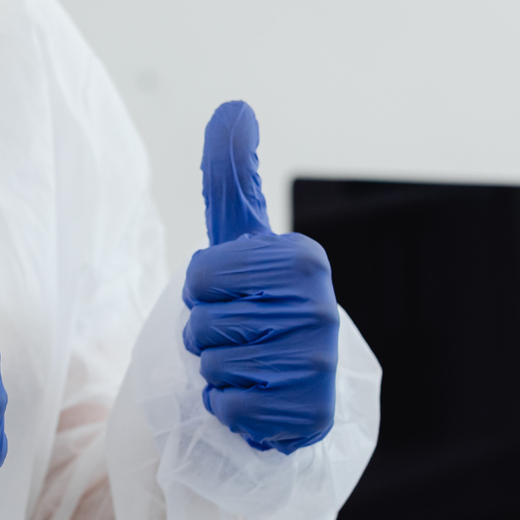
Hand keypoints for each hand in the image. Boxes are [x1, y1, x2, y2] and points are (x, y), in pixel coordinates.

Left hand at [181, 101, 337, 453]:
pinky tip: (255, 399)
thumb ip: (230, 178)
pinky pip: (231, 408)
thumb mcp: (242, 240)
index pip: (201, 275)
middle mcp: (320, 309)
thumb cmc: (257, 304)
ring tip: (247, 366)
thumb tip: (234, 105)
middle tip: (238, 335)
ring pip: (214, 366)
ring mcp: (319, 364)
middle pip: (202, 323)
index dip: (199, 290)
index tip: (231, 294)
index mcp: (303, 260)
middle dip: (204, 333)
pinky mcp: (310, 415)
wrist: (291, 387)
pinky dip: (228, 408)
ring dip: (215, 371)